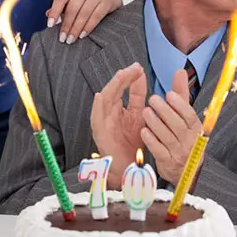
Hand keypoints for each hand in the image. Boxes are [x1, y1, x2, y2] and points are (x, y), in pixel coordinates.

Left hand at [46, 0, 121, 43]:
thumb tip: (47, 14)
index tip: (50, 25)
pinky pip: (96, 17)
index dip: (55, 11)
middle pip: (73, 7)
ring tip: (70, 40)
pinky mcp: (108, 1)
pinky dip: (88, 27)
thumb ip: (61, 5)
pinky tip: (82, 35)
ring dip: (76, 29)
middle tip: (62, 38)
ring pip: (84, 13)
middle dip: (66, 25)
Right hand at [90, 62, 146, 188]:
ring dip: (112, 87)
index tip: (139, 68)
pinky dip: (97, 107)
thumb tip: (140, 76)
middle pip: (114, 91)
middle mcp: (110, 113)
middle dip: (123, 78)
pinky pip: (96, 118)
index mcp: (120, 109)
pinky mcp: (99, 134)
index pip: (124, 89)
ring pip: (104, 100)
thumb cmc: (132, 145)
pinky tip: (100, 96)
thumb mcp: (139, 116)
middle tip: (134, 68)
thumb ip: (139, 97)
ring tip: (120, 75)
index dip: (131, 78)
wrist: (129, 168)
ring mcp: (103, 123)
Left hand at [141, 69, 202, 186]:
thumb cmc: (182, 136)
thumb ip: (181, 94)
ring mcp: (179, 153)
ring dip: (156, 123)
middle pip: (178, 125)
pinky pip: (159, 151)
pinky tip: (144, 131)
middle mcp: (189, 141)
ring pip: (167, 137)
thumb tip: (180, 71)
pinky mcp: (168, 162)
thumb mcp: (184, 116)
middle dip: (165, 111)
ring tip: (146, 111)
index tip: (169, 94)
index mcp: (195, 128)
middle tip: (152, 99)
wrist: (184, 169)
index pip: (190, 116)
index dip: (180, 105)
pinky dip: (151, 140)